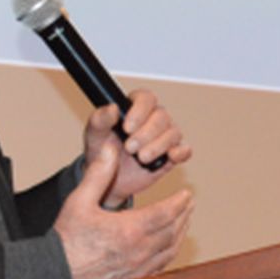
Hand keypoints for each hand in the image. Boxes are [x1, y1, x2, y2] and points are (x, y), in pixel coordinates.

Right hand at [56, 141, 194, 278]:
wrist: (55, 275)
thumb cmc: (66, 239)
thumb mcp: (79, 201)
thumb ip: (98, 174)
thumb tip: (110, 149)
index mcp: (129, 230)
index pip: (166, 213)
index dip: (179, 202)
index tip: (187, 194)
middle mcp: (139, 251)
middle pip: (173, 231)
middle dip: (184, 215)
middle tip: (189, 204)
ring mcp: (138, 269)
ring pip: (170, 250)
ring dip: (180, 234)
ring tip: (184, 221)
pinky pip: (161, 266)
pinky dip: (170, 253)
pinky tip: (169, 246)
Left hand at [82, 89, 191, 206]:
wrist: (107, 180)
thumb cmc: (101, 151)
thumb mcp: (95, 134)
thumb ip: (100, 119)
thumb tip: (112, 108)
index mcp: (135, 107)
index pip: (146, 98)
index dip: (139, 111)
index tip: (127, 127)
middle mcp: (153, 119)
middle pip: (162, 116)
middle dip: (146, 133)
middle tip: (130, 148)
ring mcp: (165, 136)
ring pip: (173, 133)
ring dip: (158, 146)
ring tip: (141, 158)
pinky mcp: (172, 154)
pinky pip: (184, 150)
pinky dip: (179, 152)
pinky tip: (169, 157)